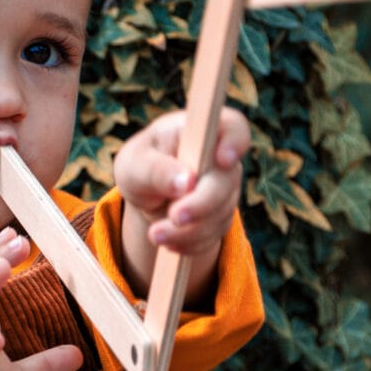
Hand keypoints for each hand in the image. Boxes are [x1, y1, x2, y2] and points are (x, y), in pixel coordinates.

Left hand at [114, 105, 250, 300]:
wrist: (144, 194)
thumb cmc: (140, 165)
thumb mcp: (135, 164)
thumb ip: (156, 169)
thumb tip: (186, 182)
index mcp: (201, 132)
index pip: (234, 127)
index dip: (235, 142)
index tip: (223, 160)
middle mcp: (220, 159)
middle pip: (226, 182)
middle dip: (200, 204)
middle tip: (174, 217)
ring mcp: (225, 190)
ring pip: (218, 214)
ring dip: (187, 230)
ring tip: (155, 234)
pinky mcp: (220, 217)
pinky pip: (212, 236)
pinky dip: (189, 242)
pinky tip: (168, 241)